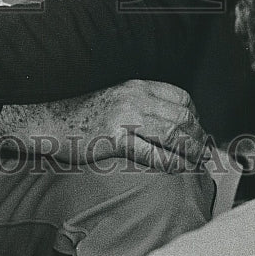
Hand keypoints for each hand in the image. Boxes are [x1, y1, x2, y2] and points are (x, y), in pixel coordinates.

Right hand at [0, 80, 208, 170]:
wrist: (50, 121)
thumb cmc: (83, 114)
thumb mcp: (116, 99)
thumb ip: (141, 105)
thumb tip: (169, 121)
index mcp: (135, 86)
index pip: (179, 96)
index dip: (195, 115)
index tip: (199, 130)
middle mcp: (132, 97)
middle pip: (181, 116)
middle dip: (198, 136)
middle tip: (204, 151)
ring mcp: (123, 117)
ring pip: (171, 133)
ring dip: (191, 150)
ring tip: (198, 162)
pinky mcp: (114, 139)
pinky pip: (153, 152)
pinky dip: (172, 162)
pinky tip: (180, 169)